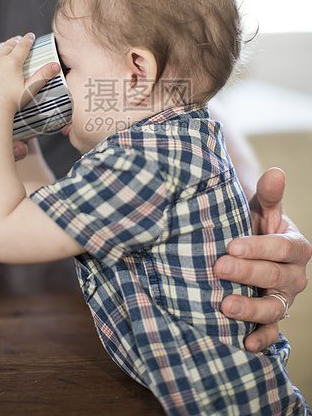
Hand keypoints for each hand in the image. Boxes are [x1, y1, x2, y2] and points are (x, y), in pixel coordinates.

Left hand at [0, 34, 59, 117]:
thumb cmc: (11, 104)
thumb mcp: (30, 89)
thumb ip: (43, 75)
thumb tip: (56, 65)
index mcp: (12, 62)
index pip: (22, 46)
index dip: (28, 39)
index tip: (30, 35)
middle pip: (7, 45)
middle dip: (14, 41)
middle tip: (18, 40)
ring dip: (0, 46)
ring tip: (3, 46)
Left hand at [214, 167, 311, 351]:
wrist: (247, 246)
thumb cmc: (253, 224)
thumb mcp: (260, 209)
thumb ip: (269, 195)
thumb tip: (275, 172)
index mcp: (296, 246)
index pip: (283, 248)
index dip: (260, 247)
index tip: (232, 244)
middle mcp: (294, 276)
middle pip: (275, 277)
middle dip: (247, 273)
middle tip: (219, 267)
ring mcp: (284, 299)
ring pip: (273, 307)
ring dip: (250, 309)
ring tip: (225, 307)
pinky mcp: (272, 317)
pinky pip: (272, 332)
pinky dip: (261, 339)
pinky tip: (245, 344)